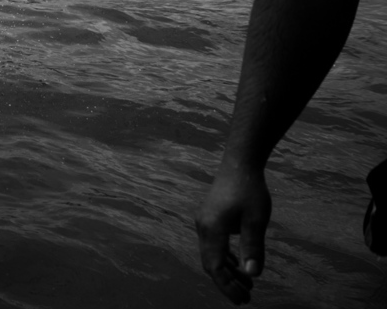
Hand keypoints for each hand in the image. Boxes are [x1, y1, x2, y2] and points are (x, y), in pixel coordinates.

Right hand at [194, 164, 270, 304]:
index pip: (215, 266)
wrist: (239, 163)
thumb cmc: (250, 189)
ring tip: (247, 285)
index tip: (242, 300)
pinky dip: (225, 259)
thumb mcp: (256, 220)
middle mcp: (203, 227)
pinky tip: (238, 265)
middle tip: (246, 298)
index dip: (227, 286)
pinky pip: (214, 245)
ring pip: (211, 255)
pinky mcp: (209, 218)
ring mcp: (204, 222)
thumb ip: (253, 247)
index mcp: (212, 228)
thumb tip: (252, 275)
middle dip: (227, 283)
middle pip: (210, 263)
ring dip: (227, 272)